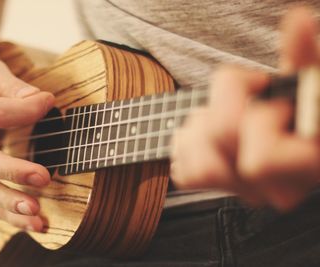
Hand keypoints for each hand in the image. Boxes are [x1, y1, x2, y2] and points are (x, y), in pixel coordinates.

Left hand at [170, 7, 319, 210]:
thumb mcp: (307, 80)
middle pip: (221, 140)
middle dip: (227, 107)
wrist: (290, 136)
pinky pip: (184, 172)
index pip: (258, 160)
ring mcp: (248, 193)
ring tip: (226, 120)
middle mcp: (279, 189)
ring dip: (203, 128)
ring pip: (198, 160)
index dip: (257, 119)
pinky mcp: (220, 190)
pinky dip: (188, 147)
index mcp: (309, 162)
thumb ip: (302, 54)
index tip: (269, 96)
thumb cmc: (301, 108)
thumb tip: (297, 20)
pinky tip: (209, 139)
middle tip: (248, 103)